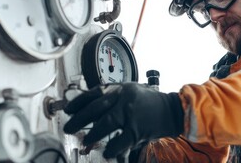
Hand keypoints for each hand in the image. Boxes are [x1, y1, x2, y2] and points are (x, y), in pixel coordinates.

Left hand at [63, 83, 183, 158]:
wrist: (173, 110)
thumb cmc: (151, 103)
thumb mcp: (131, 92)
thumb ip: (113, 98)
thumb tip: (92, 110)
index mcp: (121, 88)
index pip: (95, 92)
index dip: (79, 102)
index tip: (68, 109)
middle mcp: (124, 98)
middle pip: (96, 108)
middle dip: (79, 119)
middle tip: (69, 127)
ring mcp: (131, 113)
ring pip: (105, 124)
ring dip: (92, 134)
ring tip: (85, 139)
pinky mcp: (138, 129)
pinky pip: (120, 140)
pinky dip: (111, 148)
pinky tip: (107, 152)